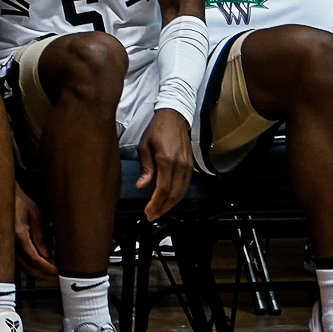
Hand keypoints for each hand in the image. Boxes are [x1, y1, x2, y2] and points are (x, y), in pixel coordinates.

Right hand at [13, 188, 56, 279]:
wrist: (0, 196)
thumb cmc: (16, 200)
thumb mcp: (34, 214)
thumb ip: (40, 236)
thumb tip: (47, 254)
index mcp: (18, 235)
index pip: (36, 259)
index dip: (48, 269)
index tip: (58, 273)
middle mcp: (9, 244)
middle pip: (28, 268)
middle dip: (44, 276)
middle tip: (57, 279)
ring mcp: (5, 247)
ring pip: (22, 268)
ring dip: (37, 273)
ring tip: (50, 275)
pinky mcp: (4, 247)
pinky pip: (17, 262)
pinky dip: (28, 267)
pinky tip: (38, 267)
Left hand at [136, 107, 194, 221]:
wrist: (174, 116)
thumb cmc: (157, 129)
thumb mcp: (144, 146)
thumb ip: (145, 168)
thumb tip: (142, 185)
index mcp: (167, 160)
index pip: (162, 189)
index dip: (155, 203)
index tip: (148, 211)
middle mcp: (180, 164)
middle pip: (174, 194)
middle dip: (163, 208)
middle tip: (152, 215)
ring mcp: (187, 165)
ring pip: (181, 192)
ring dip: (170, 204)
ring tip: (159, 211)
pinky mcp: (190, 165)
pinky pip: (185, 185)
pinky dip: (177, 195)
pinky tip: (169, 199)